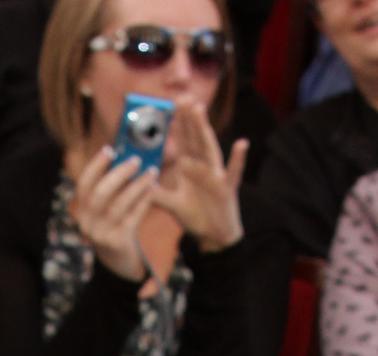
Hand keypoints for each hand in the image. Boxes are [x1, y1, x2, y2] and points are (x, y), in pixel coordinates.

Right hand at [70, 146, 160, 282]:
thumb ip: (111, 185)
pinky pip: (133, 217)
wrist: (116, 260)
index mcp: (80, 209)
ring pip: (119, 205)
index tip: (110, 149)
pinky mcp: (117, 242)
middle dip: (119, 174)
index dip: (95, 165)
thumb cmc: (113, 224)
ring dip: (137, 185)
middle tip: (137, 160)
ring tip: (152, 172)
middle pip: (100, 193)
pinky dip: (144, 201)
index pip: (83, 184)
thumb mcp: (105, 207)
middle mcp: (87, 222)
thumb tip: (127, 154)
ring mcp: (101, 234)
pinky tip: (153, 189)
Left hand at [153, 102, 246, 251]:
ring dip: (205, 129)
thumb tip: (136, 184)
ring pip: (210, 148)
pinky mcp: (226, 189)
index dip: (177, 124)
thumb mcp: (172, 204)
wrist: (214, 236)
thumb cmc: (196, 216)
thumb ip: (156, 193)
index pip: (183, 142)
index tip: (171, 105)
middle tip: (183, 97)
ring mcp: (216, 175)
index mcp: (191, 168)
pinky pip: (233, 172)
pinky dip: (238, 159)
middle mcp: (203, 167)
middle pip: (195, 139)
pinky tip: (242, 144)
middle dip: (189, 119)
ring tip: (200, 110)